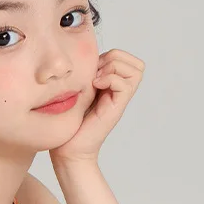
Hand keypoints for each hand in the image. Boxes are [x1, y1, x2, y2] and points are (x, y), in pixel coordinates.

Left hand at [50, 48, 144, 168]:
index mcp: (111, 85)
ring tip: (96, 80)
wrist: (68, 148)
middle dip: (115, 58)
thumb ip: (87, 74)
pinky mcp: (116, 108)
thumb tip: (88, 55)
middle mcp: (118, 92)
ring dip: (114, 68)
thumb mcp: (77, 89)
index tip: (92, 69)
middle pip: (135, 62)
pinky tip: (95, 87)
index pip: (126, 58)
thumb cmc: (68, 122)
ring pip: (136, 69)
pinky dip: (110, 79)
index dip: (111, 55)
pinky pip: (125, 83)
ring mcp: (119, 100)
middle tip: (96, 73)